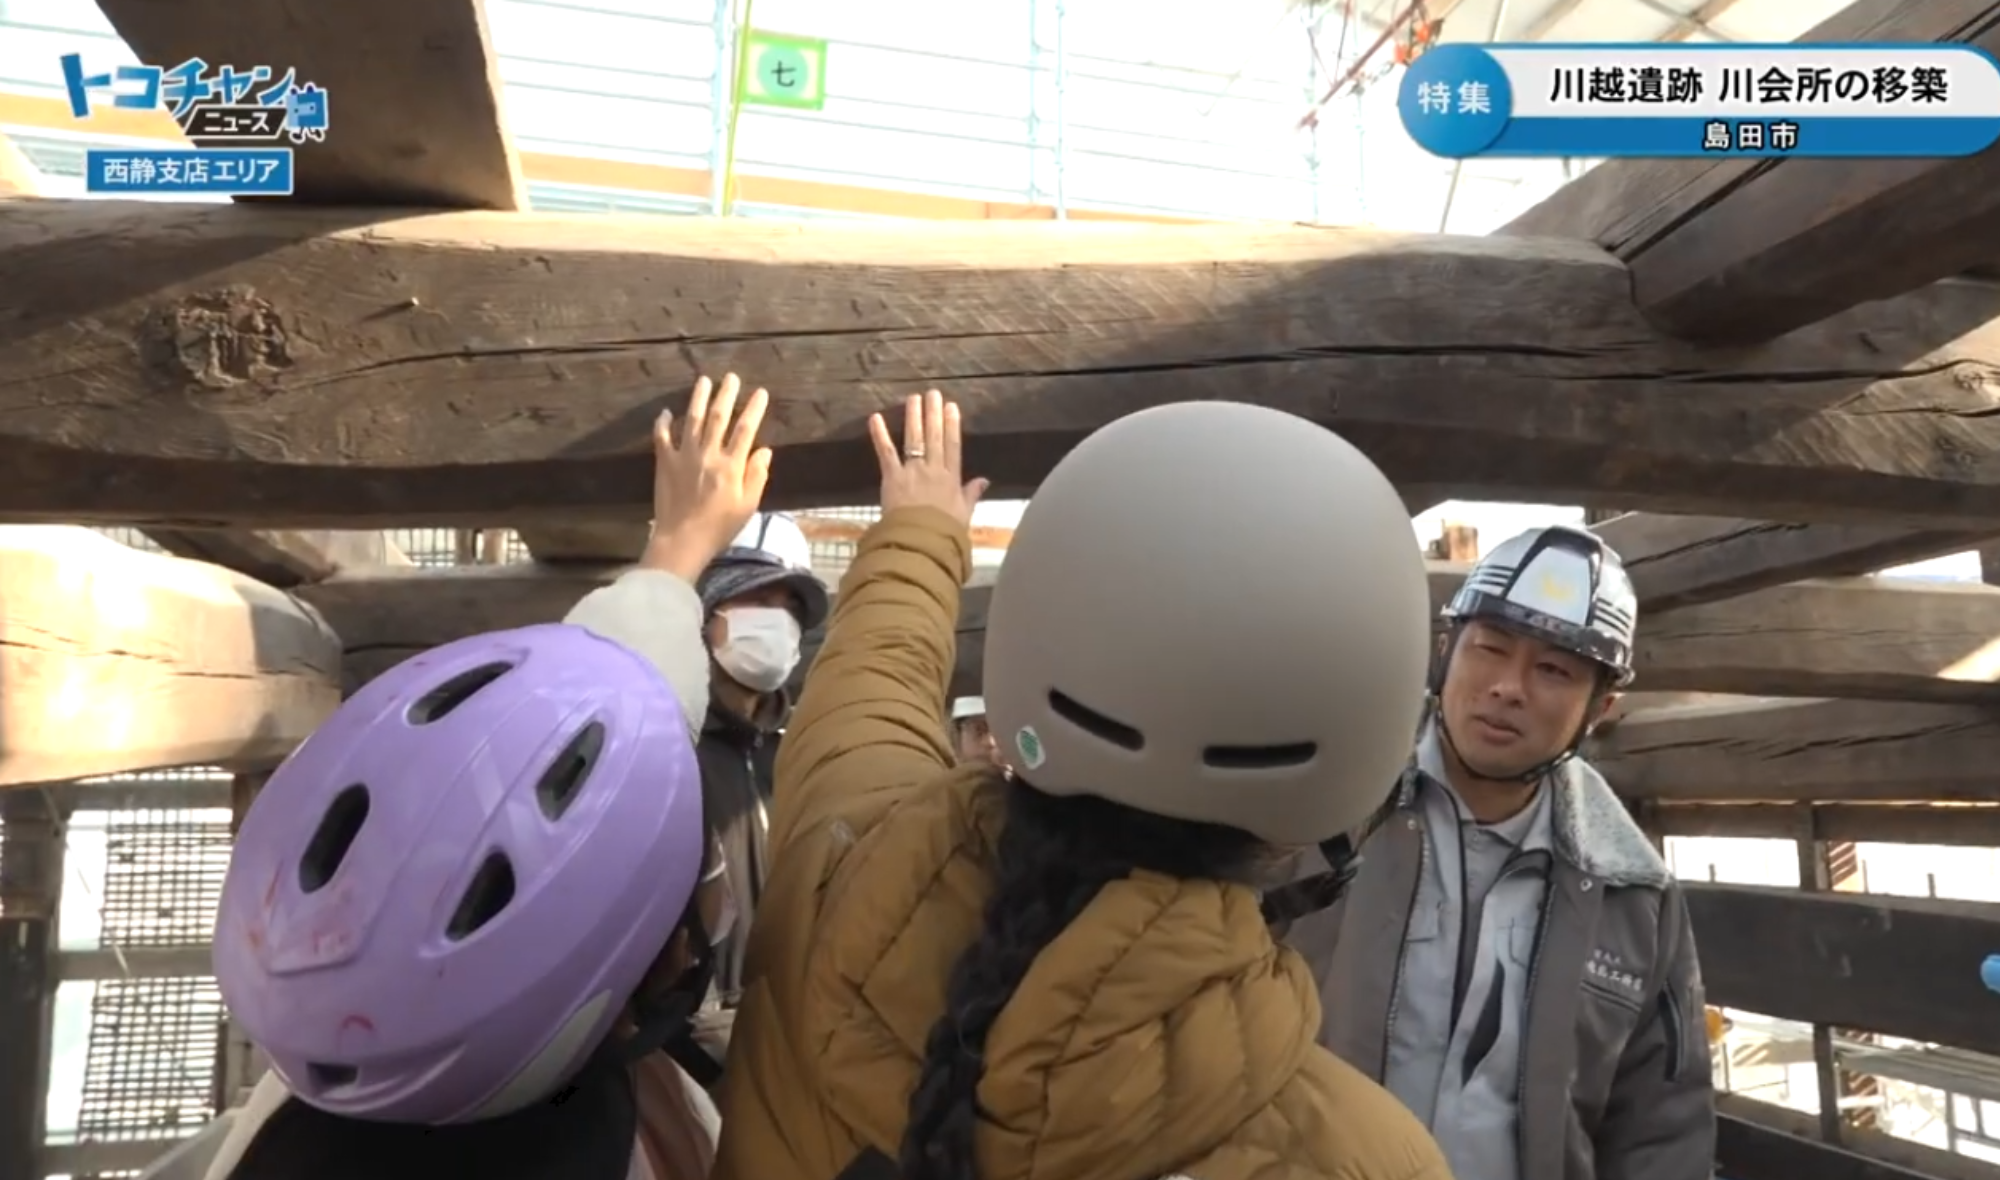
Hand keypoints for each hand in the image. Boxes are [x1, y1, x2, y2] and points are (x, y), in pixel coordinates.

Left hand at [641, 373, 772, 581]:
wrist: (681, 540)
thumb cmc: (719, 527)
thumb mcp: (747, 506)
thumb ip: (756, 476)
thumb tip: (765, 450)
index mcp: (731, 466)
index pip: (746, 430)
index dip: (754, 409)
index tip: (761, 393)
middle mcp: (708, 454)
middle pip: (718, 418)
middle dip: (726, 395)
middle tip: (731, 377)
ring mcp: (683, 456)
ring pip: (692, 420)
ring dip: (698, 399)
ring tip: (704, 381)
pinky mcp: (665, 463)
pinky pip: (662, 437)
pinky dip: (663, 423)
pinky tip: (666, 412)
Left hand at [868, 389, 987, 524]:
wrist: (921, 542)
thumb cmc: (944, 533)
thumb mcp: (964, 514)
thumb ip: (972, 494)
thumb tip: (984, 480)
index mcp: (951, 479)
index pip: (953, 446)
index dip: (952, 425)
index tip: (951, 407)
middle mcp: (933, 469)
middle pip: (935, 436)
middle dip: (934, 413)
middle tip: (933, 393)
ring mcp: (913, 471)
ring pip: (914, 438)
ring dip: (914, 417)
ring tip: (913, 398)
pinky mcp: (893, 477)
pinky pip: (886, 452)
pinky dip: (879, 435)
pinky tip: (875, 417)